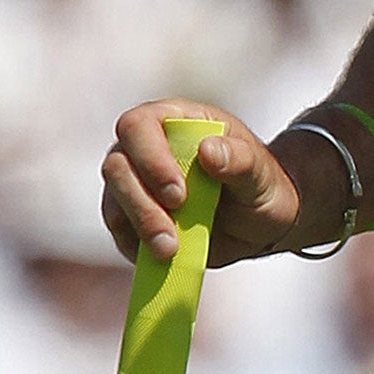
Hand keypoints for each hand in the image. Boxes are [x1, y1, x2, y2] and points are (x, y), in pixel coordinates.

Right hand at [100, 99, 299, 267]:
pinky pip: (119, 230)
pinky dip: (137, 245)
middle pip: (117, 165)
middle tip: (172, 233)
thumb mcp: (260, 172)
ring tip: (171, 250)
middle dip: (141, 202)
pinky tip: (165, 253)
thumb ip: (239, 159)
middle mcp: (146, 147)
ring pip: (113, 201)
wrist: (259, 221)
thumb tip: (207, 150)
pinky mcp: (132, 217)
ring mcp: (135, 182)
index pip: (139, 125)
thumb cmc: (260, 184)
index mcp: (177, 120)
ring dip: (139, 228)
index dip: (150, 158)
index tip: (178, 195)